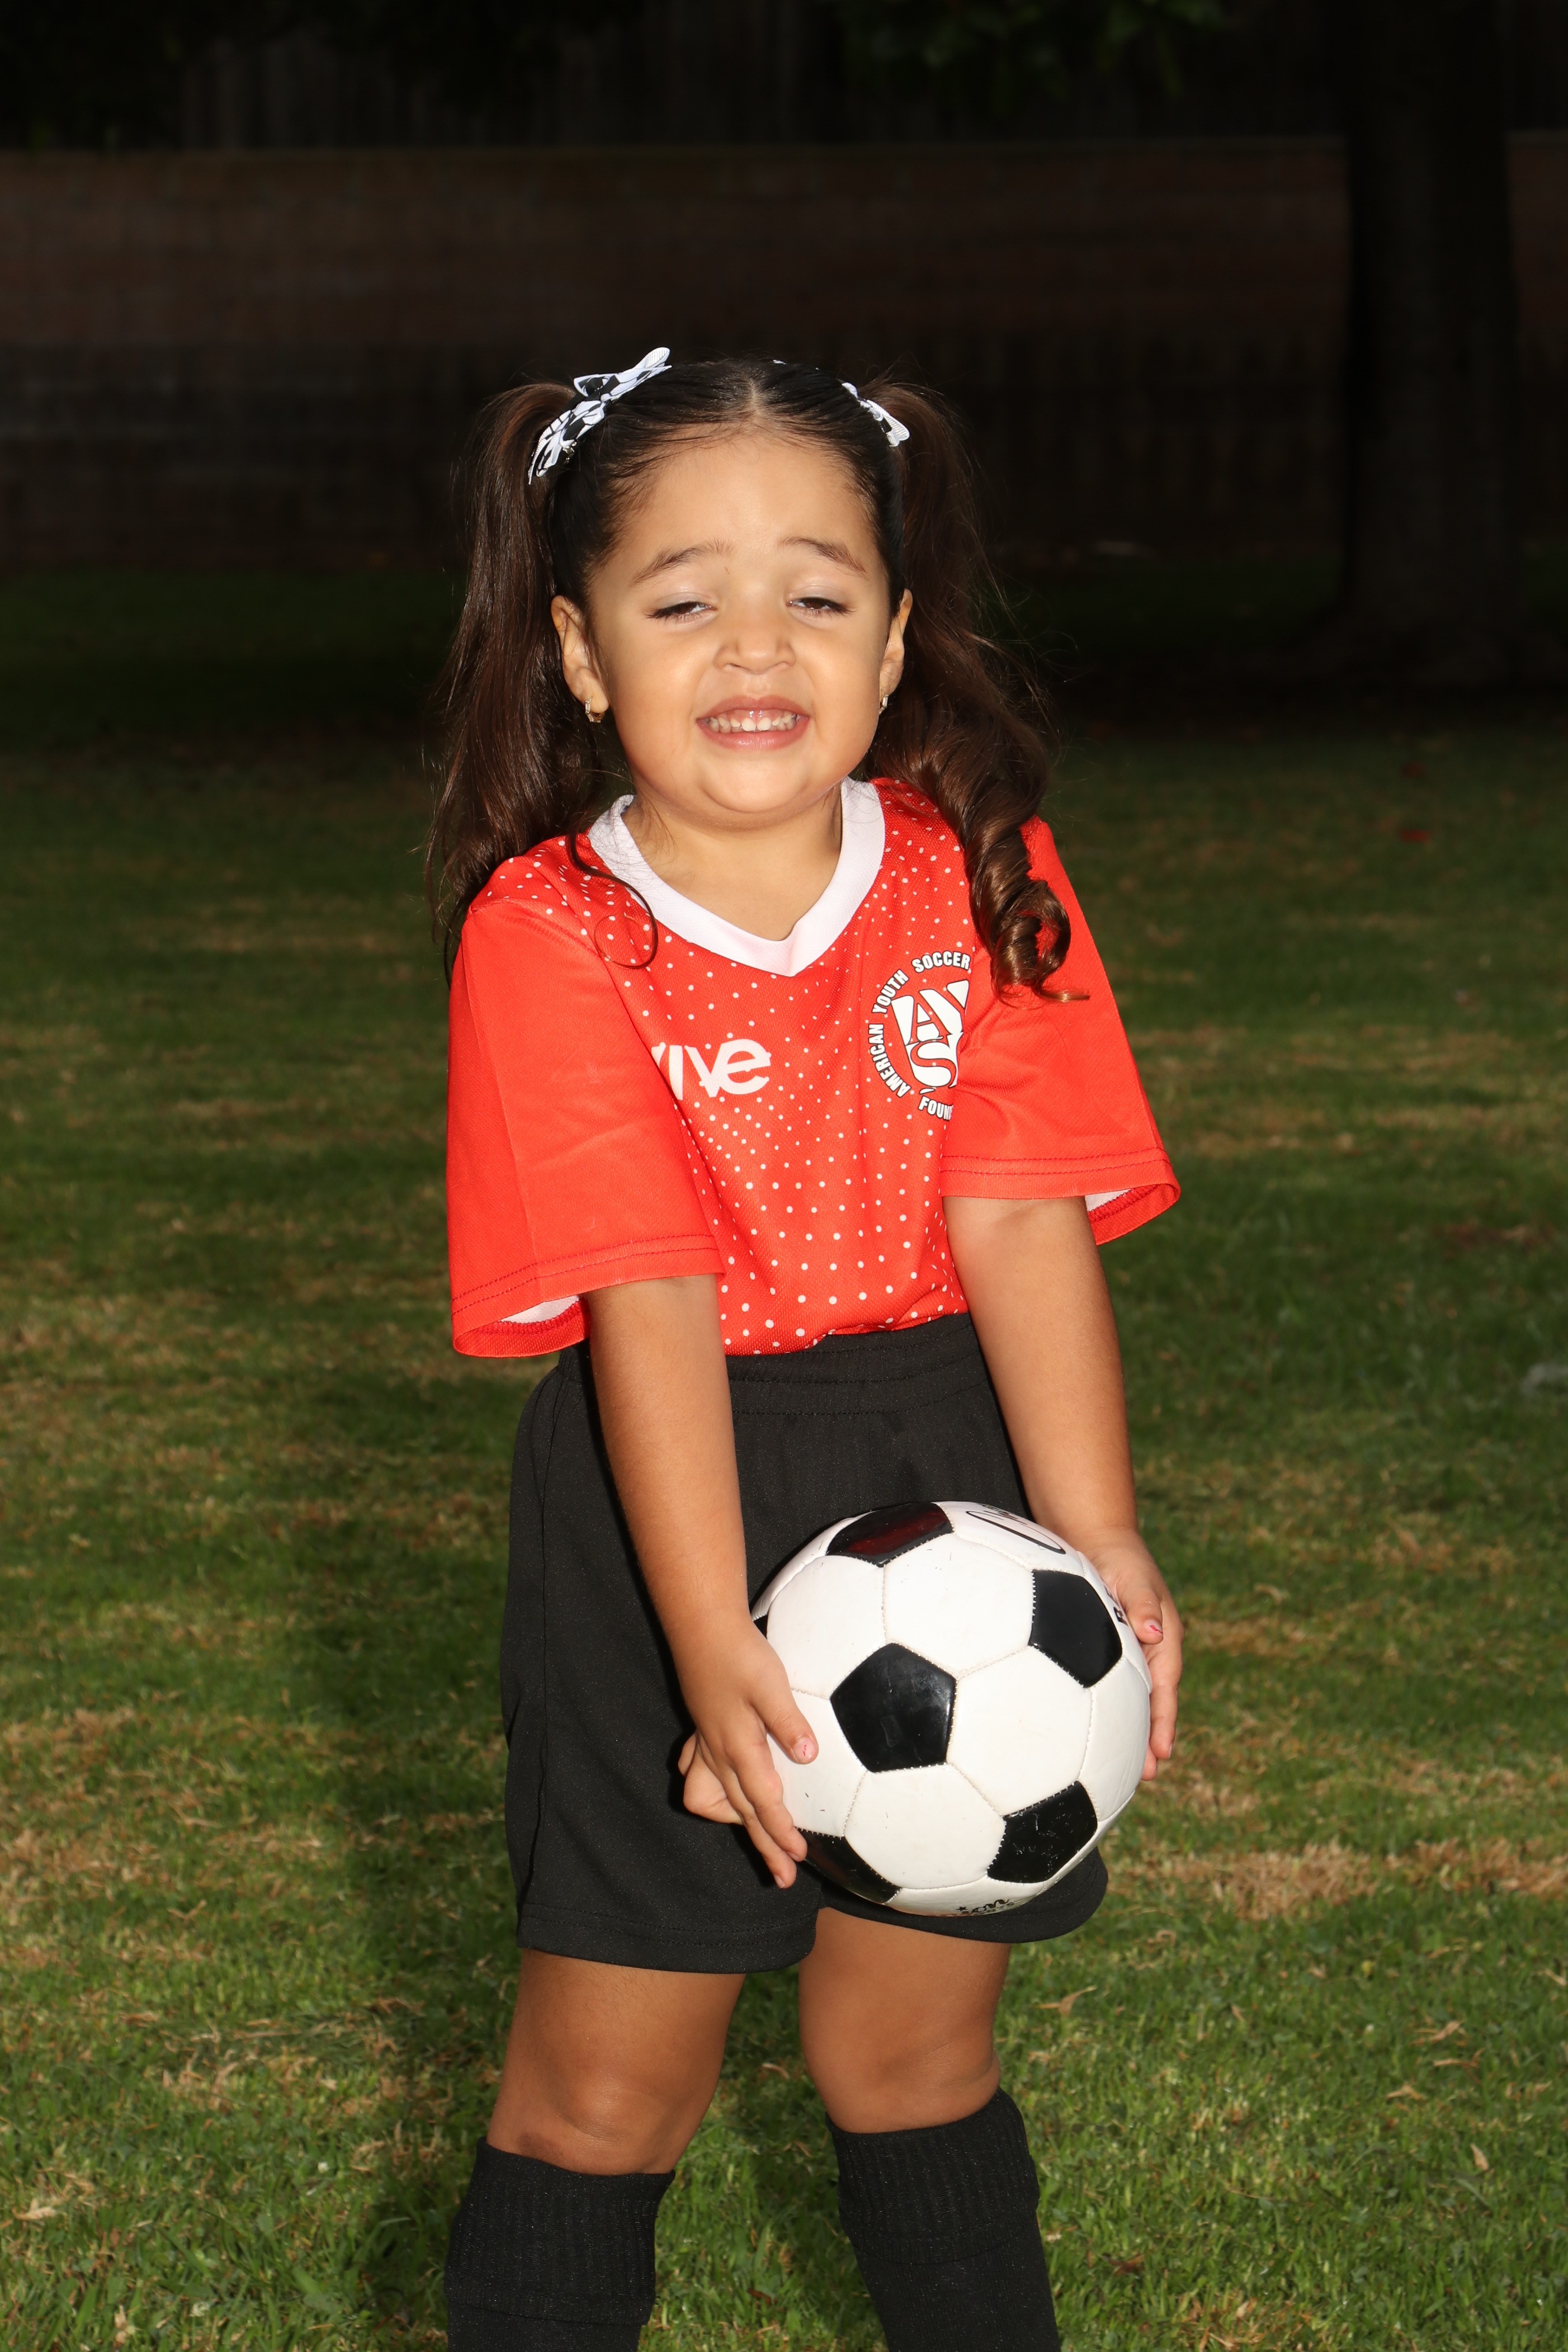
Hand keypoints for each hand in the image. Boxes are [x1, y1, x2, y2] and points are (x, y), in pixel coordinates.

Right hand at [673, 1620, 817, 1886]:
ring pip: (712, 1798)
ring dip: (734, 1820)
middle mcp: (718, 1753)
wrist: (702, 1627)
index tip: (799, 1857)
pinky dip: (712, 1789)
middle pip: (742, 1811)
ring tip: (754, 1832)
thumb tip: (808, 1755)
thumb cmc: (739, 1654)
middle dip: (763, 1846)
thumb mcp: (770, 1684)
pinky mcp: (702, 1730)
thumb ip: (788, 1721)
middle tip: (783, 1877)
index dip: (781, 1831)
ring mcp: (706, 1743)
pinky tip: (722, 1788)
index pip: (763, 1801)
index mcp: (738, 1747)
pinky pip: (699, 1774)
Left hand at [1087, 1534, 1182, 1778]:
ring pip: (1133, 1699)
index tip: (1163, 1751)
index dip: (1164, 1720)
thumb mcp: (1132, 1575)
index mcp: (1163, 1638)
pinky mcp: (1107, 1651)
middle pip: (1153, 1702)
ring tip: (1125, 1768)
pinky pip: (1112, 1687)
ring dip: (1132, 1730)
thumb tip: (1155, 1632)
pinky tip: (1092, 1732)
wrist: (1096, 1538)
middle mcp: (1150, 1650)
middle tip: (1148, 1776)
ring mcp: (1129, 1652)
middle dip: (1152, 1738)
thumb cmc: (1116, 1555)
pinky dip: (1110, 1711)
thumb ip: (1142, 1604)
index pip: (1166, 1687)